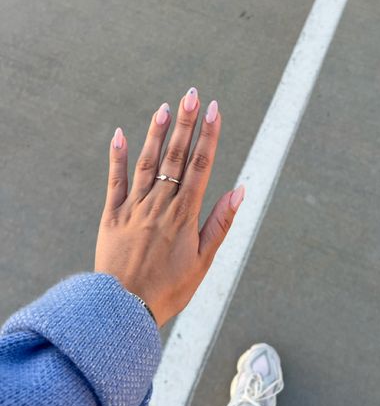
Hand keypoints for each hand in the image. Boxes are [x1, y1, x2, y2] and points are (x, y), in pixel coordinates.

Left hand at [95, 87, 244, 326]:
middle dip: (185, 124)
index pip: (201, 165)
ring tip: (164, 108)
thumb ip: (220, 223)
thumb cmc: (169, 289)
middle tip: (191, 95)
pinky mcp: (112, 215)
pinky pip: (115, 181)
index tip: (214, 110)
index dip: (209, 135)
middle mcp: (160, 204)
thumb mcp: (203, 261)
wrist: (123, 310)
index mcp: (184, 214)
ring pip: (147, 162)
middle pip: (175, 156)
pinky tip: (120, 134)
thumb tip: (240, 189)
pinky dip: (118, 157)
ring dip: (156, 133)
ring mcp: (134, 207)